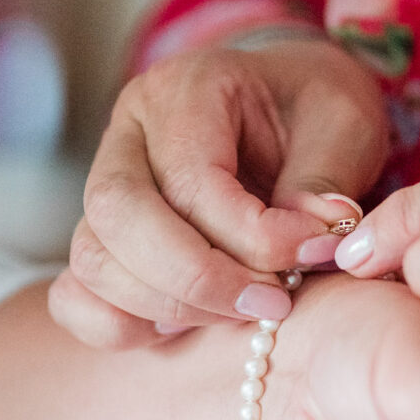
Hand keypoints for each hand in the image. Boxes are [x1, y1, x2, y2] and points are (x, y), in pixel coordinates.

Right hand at [50, 37, 389, 347]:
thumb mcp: (344, 123)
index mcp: (185, 89)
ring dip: (168, 305)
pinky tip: (186, 329)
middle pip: (119, 216)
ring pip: (94, 259)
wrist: (296, 111)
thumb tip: (314, 232)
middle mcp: (129, 132)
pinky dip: (119, 324)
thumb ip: (325, 177)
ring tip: (246, 312)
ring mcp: (105, 185)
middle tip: (272, 304)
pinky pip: (75, 295)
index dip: (253, 236)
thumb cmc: (317, 113)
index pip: (192, 180)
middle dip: (198, 278)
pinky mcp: (103, 237)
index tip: (316, 255)